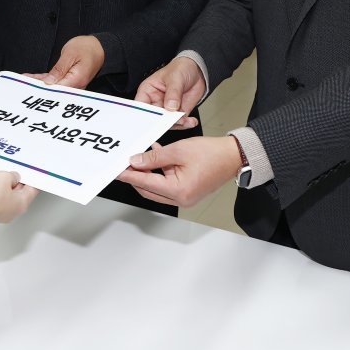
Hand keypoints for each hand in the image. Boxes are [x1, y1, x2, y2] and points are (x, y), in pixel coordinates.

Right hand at [0, 171, 37, 222]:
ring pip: (8, 196)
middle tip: (14, 170)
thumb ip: (13, 176)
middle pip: (20, 193)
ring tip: (0, 175)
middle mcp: (13, 210)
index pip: (33, 190)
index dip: (33, 179)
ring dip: (5, 185)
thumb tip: (13, 178)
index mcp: (22, 203)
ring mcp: (1, 212)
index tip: (32, 173)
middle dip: (17, 181)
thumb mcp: (4, 177)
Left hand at [28, 35, 103, 89]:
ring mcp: (73, 84)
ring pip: (53, 87)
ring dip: (39, 84)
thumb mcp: (70, 54)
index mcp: (76, 79)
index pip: (57, 89)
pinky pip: (56, 82)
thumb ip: (59, 69)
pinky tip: (33, 78)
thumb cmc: (87, 48)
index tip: (29, 87)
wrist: (99, 47)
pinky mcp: (70, 80)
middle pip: (54, 90)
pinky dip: (45, 80)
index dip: (42, 89)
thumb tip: (48, 83)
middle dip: (38, 88)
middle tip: (22, 85)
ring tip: (24, 81)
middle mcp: (76, 85)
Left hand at [116, 136, 241, 207]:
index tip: (116, 171)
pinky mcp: (187, 192)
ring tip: (138, 157)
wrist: (234, 156)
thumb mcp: (178, 150)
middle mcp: (181, 199)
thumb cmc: (212, 153)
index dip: (129, 175)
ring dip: (148, 173)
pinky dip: (160, 173)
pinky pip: (167, 184)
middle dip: (136, 176)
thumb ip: (155, 158)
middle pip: (149, 189)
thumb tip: (136, 161)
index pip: (145, 183)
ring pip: (157, 187)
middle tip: (124, 163)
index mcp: (178, 191)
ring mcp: (185, 197)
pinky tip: (155, 157)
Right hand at [134, 56, 206, 128]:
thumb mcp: (175, 77)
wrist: (196, 71)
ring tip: (185, 119)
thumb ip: (173, 93)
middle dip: (163, 122)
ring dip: (177, 124)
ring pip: (166, 123)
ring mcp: (166, 108)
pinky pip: (179, 123)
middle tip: (173, 121)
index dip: (144, 115)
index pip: (140, 106)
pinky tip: (191, 121)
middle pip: (154, 118)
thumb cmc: (180, 69)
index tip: (154, 119)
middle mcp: (155, 101)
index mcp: (147, 91)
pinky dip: (186, 124)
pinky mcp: (177, 112)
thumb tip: (171, 107)